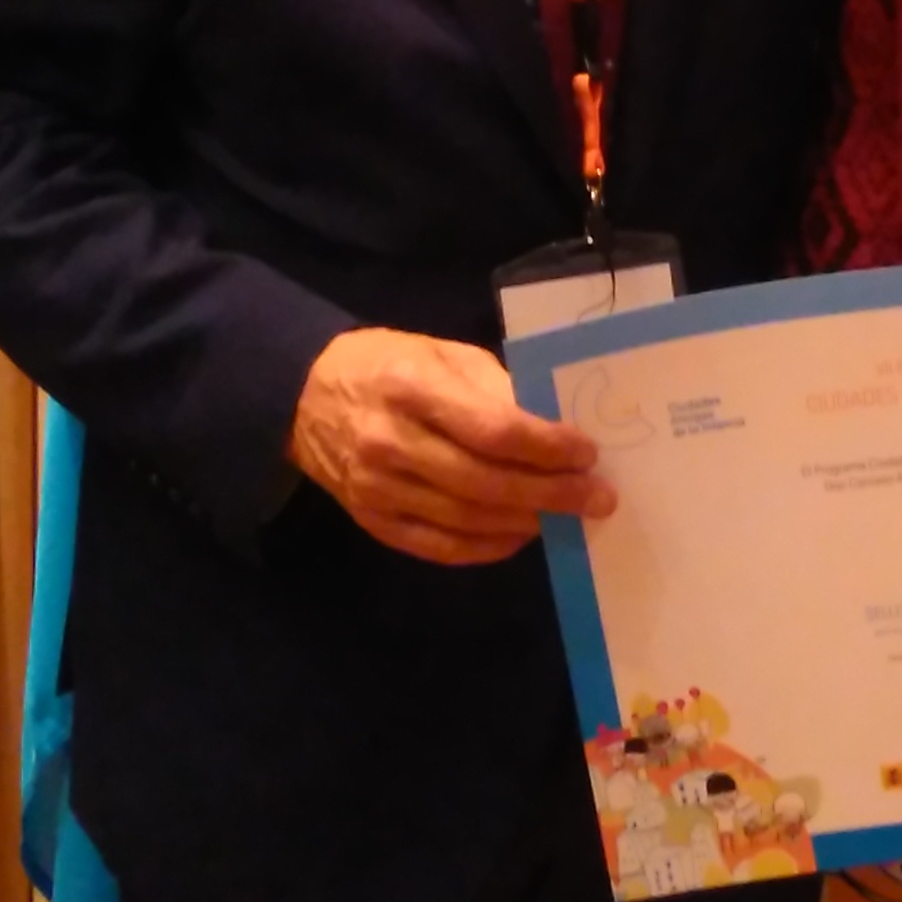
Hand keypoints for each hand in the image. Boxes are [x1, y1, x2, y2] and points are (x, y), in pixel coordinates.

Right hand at [289, 327, 606, 564]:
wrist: (305, 396)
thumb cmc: (389, 365)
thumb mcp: (442, 354)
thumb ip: (495, 388)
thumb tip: (555, 428)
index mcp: (409, 387)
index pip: (492, 429)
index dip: (546, 446)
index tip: (587, 453)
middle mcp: (389, 441)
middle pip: (484, 482)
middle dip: (550, 494)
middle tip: (597, 499)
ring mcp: (376, 488)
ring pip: (466, 519)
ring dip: (525, 522)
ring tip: (566, 517)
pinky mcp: (370, 520)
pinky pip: (438, 547)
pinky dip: (486, 547)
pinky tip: (520, 536)